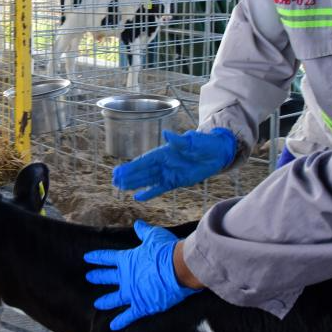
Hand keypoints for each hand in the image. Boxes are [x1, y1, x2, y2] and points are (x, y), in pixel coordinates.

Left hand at [84, 220, 201, 330]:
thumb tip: (137, 224)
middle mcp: (126, 277)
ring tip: (97, 304)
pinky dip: (121, 321)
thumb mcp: (153, 236)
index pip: (107, 257)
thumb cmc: (167, 250)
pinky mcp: (142, 306)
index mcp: (127, 260)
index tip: (87, 258)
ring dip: (106, 301)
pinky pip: (129, 316)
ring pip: (114, 298)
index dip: (96, 257)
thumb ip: (143, 231)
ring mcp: (132, 293)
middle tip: (89, 277)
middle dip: (98, 277)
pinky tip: (113, 327)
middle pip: (107, 277)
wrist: (180, 267)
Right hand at [112, 128, 237, 200]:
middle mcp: (164, 163)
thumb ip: (179, 141)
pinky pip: (159, 188)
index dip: (131, 166)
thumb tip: (166, 134)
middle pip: (142, 171)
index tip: (119, 170)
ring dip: (134, 184)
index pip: (144, 161)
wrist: (218, 153)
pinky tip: (138, 197)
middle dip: (128, 176)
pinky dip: (149, 193)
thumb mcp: (193, 141)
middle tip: (114, 181)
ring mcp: (168, 173)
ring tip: (120, 188)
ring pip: (147, 180)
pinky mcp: (175, 182)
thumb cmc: (205, 144)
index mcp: (165, 152)